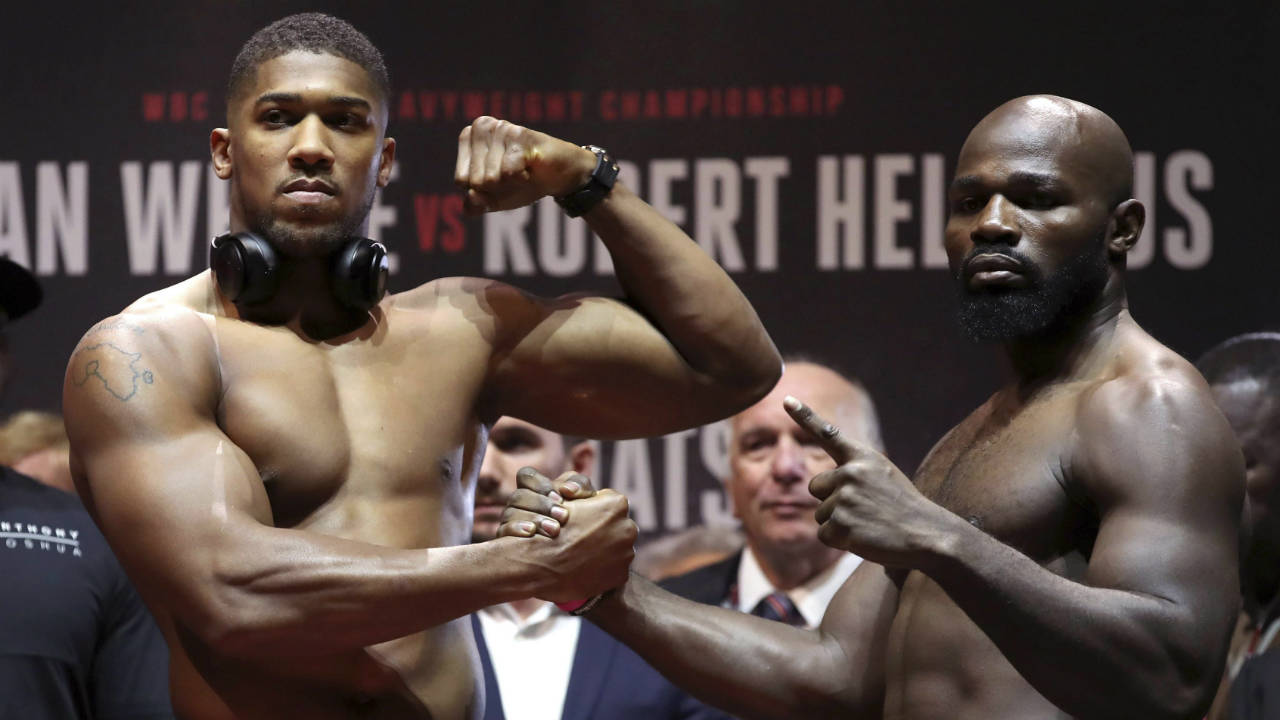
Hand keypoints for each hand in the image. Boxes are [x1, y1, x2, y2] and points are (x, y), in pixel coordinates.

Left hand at [454, 116, 596, 214]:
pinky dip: (522, 179)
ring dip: (511, 183)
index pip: (461, 180)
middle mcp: (482, 127)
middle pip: (475, 180)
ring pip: (491, 177)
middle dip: (497, 188)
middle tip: (514, 175)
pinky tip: (531, 167)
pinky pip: (509, 172)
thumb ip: (476, 204)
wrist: (560, 177)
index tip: (500, 180)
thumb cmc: (524, 183)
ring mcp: (501, 128)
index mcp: (469, 137)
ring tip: (523, 169)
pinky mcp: (520, 134)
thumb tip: (471, 196)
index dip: (483, 191)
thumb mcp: (494, 199)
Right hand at [498, 467, 633, 602]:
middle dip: (600, 530)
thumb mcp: (562, 496)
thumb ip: (580, 490)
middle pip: (616, 525)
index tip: (577, 518)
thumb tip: (588, 494)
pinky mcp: (621, 575)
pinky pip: (613, 569)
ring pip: (616, 548)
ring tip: (578, 554)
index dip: (591, 510)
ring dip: (602, 550)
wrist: (538, 564)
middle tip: (578, 538)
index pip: (608, 503)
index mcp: (617, 504)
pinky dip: (600, 569)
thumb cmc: (547, 525)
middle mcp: (628, 528)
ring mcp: (627, 554)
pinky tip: (582, 568)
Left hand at [784, 395, 959, 568]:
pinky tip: (863, 538)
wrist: (928, 534)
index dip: (805, 415)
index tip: (787, 400)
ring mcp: (846, 498)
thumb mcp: (883, 475)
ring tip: (868, 523)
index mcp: (863, 457)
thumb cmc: (903, 506)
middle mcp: (851, 473)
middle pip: (816, 487)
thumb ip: (855, 470)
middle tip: (862, 509)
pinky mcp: (842, 524)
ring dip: (839, 523)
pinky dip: (840, 541)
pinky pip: (824, 534)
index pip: (827, 433)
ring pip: (820, 514)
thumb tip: (819, 483)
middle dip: (832, 500)